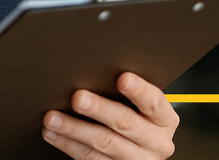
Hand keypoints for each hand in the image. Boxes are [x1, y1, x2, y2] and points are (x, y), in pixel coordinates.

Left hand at [42, 72, 178, 159]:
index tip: (123, 78)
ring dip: (74, 129)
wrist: (138, 151)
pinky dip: (69, 145)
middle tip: (77, 97)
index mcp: (165, 120)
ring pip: (103, 144)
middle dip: (99, 108)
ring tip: (53, 118)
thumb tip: (94, 68)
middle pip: (125, 123)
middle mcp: (156, 143)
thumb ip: (128, 92)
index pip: (154, 102)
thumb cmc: (137, 117)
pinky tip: (54, 134)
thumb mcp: (142, 107)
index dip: (139, 90)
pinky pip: (91, 159)